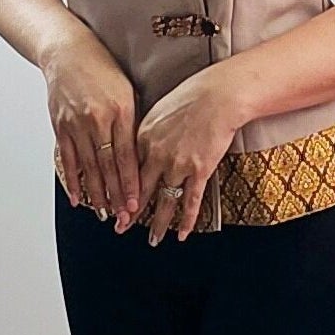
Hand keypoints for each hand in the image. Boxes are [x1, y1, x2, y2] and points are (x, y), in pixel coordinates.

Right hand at [41, 35, 139, 227]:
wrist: (67, 51)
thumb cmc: (102, 68)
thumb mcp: (127, 90)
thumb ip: (133, 121)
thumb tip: (142, 152)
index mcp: (119, 110)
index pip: (127, 156)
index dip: (131, 183)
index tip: (136, 203)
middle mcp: (97, 119)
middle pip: (108, 166)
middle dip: (116, 195)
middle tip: (123, 218)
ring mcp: (76, 124)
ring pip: (88, 167)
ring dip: (97, 193)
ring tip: (104, 213)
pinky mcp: (60, 126)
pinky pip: (67, 159)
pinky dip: (74, 180)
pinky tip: (80, 197)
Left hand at [136, 65, 251, 243]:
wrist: (219, 94)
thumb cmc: (193, 95)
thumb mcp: (159, 109)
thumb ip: (148, 132)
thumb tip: (143, 145)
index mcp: (143, 137)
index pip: (127, 171)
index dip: (120, 192)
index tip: (115, 204)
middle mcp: (156, 154)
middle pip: (139, 191)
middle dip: (129, 214)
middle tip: (121, 228)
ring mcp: (178, 164)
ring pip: (164, 202)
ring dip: (157, 225)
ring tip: (153, 240)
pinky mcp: (199, 170)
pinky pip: (191, 201)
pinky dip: (187, 221)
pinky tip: (183, 234)